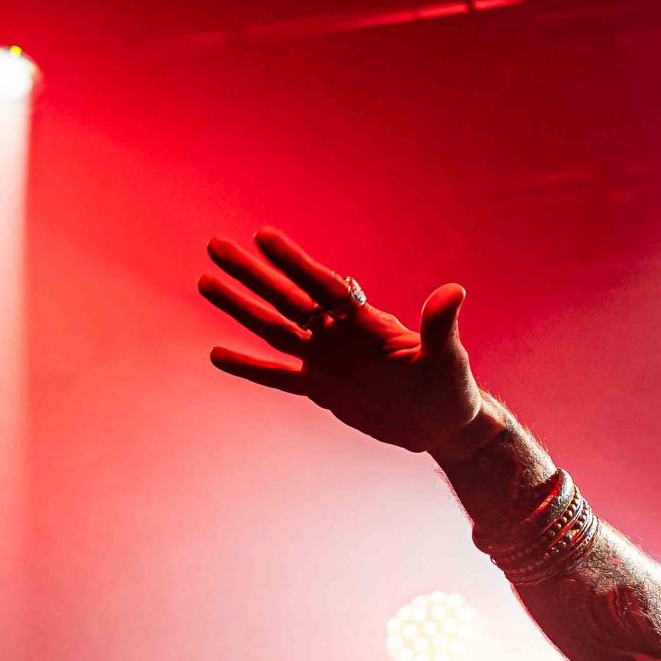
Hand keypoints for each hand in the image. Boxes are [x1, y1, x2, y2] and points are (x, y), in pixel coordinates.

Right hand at [200, 227, 488, 455]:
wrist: (443, 425)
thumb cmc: (451, 388)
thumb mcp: (447, 358)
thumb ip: (441, 326)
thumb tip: (455, 291)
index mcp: (365, 323)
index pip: (322, 285)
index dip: (293, 262)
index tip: (263, 235)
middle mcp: (339, 336)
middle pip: (287, 298)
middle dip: (252, 274)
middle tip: (216, 245)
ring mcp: (326, 361)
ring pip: (273, 329)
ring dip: (240, 308)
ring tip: (206, 281)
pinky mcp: (321, 390)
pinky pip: (277, 376)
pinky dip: (250, 367)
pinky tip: (216, 354)